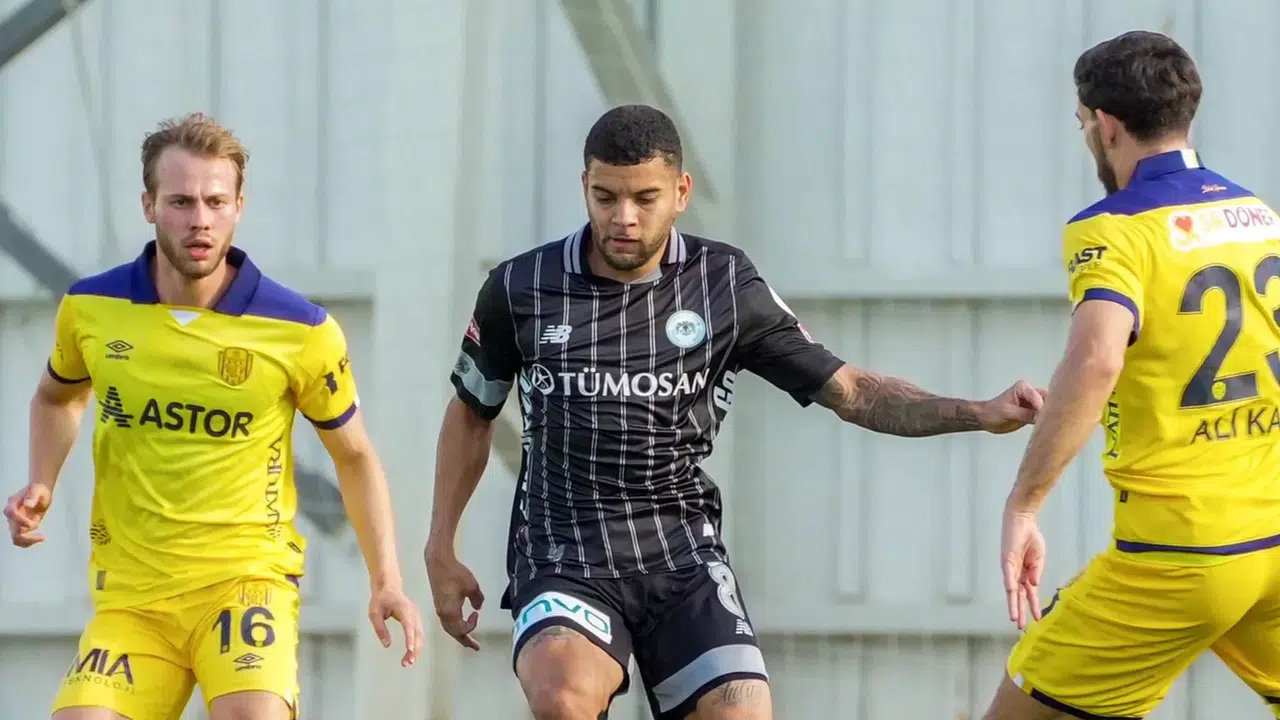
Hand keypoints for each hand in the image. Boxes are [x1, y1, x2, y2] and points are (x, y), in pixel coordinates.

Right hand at [4, 484, 51, 547]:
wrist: (39, 493)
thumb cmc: (39, 490)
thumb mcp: (38, 490)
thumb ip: (33, 496)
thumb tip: (28, 504)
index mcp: (13, 503)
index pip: (11, 513)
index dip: (20, 520)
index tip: (35, 522)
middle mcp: (11, 514)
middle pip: (13, 530)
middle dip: (27, 536)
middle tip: (42, 537)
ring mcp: (14, 522)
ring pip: (15, 538)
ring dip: (28, 541)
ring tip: (41, 537)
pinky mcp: (20, 527)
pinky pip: (20, 539)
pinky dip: (29, 541)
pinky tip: (40, 537)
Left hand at [368, 584, 423, 667]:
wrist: (389, 587)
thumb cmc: (381, 599)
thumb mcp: (374, 613)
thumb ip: (380, 629)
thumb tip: (387, 645)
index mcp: (403, 608)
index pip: (408, 624)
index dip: (409, 637)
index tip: (409, 649)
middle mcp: (413, 612)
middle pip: (418, 632)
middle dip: (414, 649)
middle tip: (407, 663)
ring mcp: (416, 615)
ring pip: (420, 635)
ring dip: (416, 649)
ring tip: (408, 662)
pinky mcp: (416, 619)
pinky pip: (418, 634)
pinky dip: (416, 644)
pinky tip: (411, 654)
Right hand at [425, 547, 484, 650]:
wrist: (438, 562)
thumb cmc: (454, 572)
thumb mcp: (472, 586)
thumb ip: (478, 599)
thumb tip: (478, 608)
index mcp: (450, 611)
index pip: (462, 628)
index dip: (472, 625)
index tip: (477, 615)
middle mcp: (443, 612)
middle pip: (454, 632)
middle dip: (465, 640)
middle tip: (474, 647)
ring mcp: (439, 608)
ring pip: (449, 627)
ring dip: (459, 633)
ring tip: (467, 639)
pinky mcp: (438, 602)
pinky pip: (446, 620)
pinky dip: (454, 625)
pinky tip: (459, 622)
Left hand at [976, 380, 1045, 433]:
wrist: (986, 419)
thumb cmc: (992, 412)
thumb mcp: (1007, 413)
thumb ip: (1024, 414)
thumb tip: (1040, 417)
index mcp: (1023, 387)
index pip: (1037, 397)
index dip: (1041, 408)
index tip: (1041, 418)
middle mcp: (1030, 392)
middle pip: (1048, 400)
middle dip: (1050, 410)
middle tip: (1050, 422)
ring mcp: (1033, 403)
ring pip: (1049, 407)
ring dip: (1050, 416)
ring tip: (1049, 425)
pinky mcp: (1033, 412)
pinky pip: (1044, 415)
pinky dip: (1046, 421)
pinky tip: (1046, 427)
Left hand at [1000, 508, 1045, 629]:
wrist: (1024, 521)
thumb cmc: (1031, 538)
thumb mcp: (1039, 558)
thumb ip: (1036, 572)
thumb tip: (1034, 584)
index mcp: (1026, 573)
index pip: (1029, 593)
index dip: (1033, 606)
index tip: (1038, 619)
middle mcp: (1016, 573)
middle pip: (1017, 595)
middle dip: (1019, 610)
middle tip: (1020, 627)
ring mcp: (1010, 567)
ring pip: (1011, 589)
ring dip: (1013, 603)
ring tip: (1014, 617)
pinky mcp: (1007, 558)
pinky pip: (1008, 573)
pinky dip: (1010, 582)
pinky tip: (1011, 592)